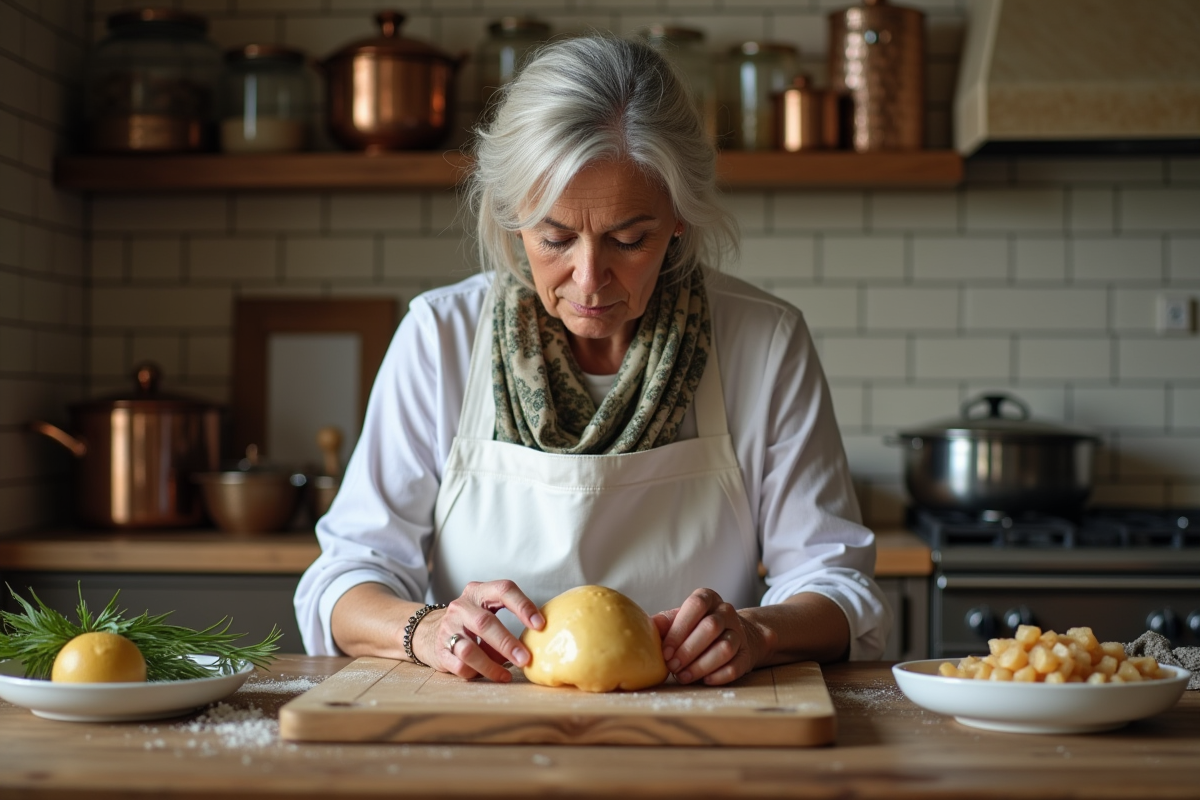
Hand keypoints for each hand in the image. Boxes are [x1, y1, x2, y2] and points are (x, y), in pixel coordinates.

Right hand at [415, 580, 544, 682]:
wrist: (430, 631)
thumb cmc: (471, 624)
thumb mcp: (487, 613)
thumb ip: (506, 626)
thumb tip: (531, 648)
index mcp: (479, 592)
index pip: (504, 590)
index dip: (523, 606)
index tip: (540, 625)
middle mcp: (461, 607)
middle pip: (485, 623)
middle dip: (507, 643)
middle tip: (525, 659)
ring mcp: (448, 628)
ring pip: (469, 650)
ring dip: (490, 666)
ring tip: (505, 675)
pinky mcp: (440, 650)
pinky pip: (459, 666)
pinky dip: (476, 673)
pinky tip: (485, 675)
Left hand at [652, 588, 763, 685]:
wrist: (731, 635)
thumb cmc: (696, 627)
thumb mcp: (680, 619)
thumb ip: (665, 622)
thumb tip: (645, 626)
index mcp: (707, 598)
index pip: (696, 605)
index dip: (679, 629)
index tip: (666, 651)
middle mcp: (726, 611)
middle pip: (711, 627)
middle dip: (688, 650)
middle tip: (672, 667)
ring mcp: (739, 632)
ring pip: (724, 648)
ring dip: (701, 665)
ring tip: (684, 676)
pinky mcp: (746, 654)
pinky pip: (735, 666)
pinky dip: (718, 675)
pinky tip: (704, 680)